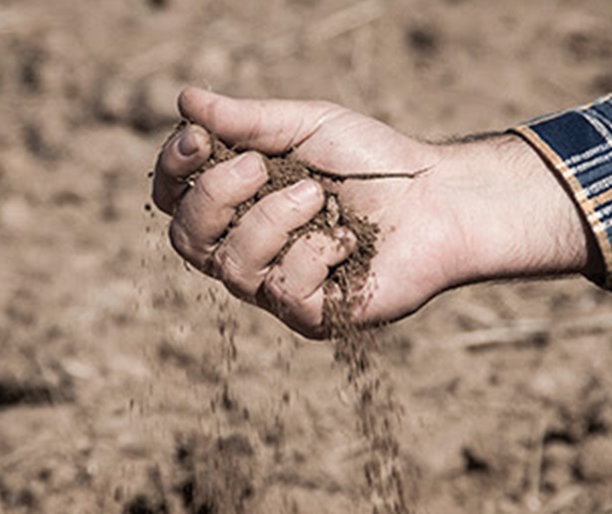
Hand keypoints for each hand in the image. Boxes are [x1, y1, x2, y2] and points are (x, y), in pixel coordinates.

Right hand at [152, 88, 597, 337]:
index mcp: (238, 203)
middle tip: (261, 165)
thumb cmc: (373, 161)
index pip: (175, 198)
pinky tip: (348, 239)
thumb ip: (248, 119)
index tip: (196, 138)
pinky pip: (283, 292)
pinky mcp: (311, 316)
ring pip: (232, 267)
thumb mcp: (307, 126)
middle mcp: (247, 249)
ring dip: (274, 220)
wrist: (439, 199)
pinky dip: (316, 254)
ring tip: (319, 196)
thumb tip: (185, 99)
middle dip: (215, 196)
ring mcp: (275, 287)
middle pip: (186, 238)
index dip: (172, 171)